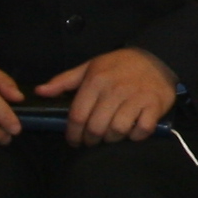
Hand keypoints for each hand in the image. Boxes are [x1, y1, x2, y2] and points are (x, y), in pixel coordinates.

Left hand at [33, 47, 178, 145]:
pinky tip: (131, 132)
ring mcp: (136, 98)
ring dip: (111, 139)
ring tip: (110, 136)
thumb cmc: (119, 65)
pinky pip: (141, 130)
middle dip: (90, 140)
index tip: (74, 140)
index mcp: (96, 81)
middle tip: (92, 140)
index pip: (77, 116)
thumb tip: (40, 91)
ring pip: (117, 131)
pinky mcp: (153, 106)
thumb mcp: (90, 67)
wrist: (157, 57)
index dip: (73, 134)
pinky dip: (135, 136)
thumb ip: (64, 81)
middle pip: (95, 127)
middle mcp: (114, 90)